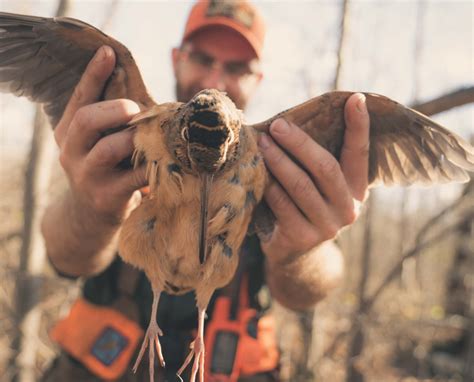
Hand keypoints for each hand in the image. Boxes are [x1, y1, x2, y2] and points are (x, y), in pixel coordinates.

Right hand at [55, 45, 146, 226]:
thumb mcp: (99, 143)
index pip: (79, 98)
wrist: (90, 217)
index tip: (109, 51)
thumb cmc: (106, 170)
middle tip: (136, 110)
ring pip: (110, 148)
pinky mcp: (106, 197)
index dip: (93, 75)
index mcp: (68, 132)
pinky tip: (168, 161)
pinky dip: (154, 165)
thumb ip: (113, 121)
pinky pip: (135, 176)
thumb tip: (145, 92)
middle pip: (87, 120)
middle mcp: (71, 152)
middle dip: (116, 109)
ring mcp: (86, 176)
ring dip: (136, 139)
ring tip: (154, 138)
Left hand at [258, 93, 369, 263]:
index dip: (359, 127)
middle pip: (325, 168)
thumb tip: (296, 120)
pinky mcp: (302, 237)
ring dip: (279, 160)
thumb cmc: (305, 206)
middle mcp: (348, 209)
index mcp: (357, 190)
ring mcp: (326, 226)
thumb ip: (317, 161)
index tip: (355, 98)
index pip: (360, 154)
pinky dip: (269, 185)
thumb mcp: (320, 187)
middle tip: (278, 125)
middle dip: (300, 143)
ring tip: (262, 143)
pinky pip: (282, 204)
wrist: (297, 253)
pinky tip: (258, 171)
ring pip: (301, 186)